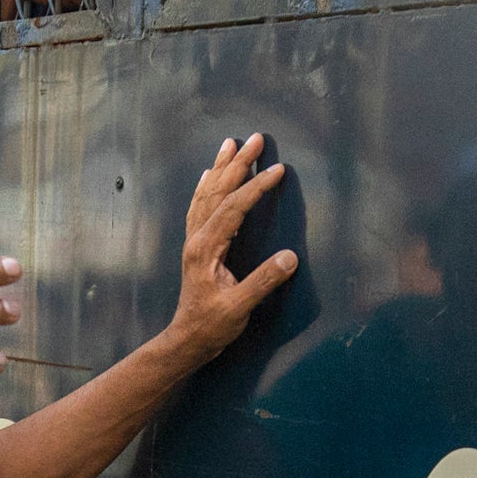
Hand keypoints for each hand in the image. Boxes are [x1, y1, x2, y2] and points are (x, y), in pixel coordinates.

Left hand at [164, 135, 296, 361]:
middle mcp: (196, 238)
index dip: (256, 187)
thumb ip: (263, 282)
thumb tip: (290, 258)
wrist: (187, 339)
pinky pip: (200, 205)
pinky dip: (207, 185)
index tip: (277, 169)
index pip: (233, 208)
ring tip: (231, 143)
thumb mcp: (239, 308)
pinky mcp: (196, 245)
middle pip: (218, 191)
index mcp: (206, 248)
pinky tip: (210, 173)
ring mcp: (194, 239)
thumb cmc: (212, 325)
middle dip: (238, 163)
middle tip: (256, 138)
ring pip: (207, 193)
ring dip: (221, 166)